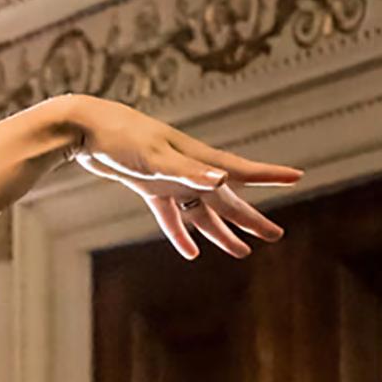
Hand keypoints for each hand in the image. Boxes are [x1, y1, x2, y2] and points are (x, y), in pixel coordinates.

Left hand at [69, 97, 302, 259]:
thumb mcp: (156, 156)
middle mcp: (189, 169)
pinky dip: (181, 234)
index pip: (241, 170)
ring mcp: (170, 179)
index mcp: (197, 159)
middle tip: (275, 235)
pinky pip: (171, 216)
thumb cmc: (121, 136)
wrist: (84, 128)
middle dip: (250, 218)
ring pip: (202, 212)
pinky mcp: (150, 185)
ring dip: (220, 232)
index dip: (269, 175)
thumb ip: (189, 171)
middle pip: (226, 200)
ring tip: (241, 252)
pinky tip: (190, 253)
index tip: (297, 176)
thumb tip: (223, 180)